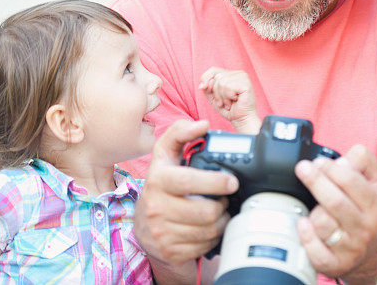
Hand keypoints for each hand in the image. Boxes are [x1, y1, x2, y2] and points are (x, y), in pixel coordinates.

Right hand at [135, 119, 238, 266]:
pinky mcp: (170, 252)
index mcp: (158, 179)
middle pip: (205, 212)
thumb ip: (181, 132)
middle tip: (227, 197)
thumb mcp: (165, 154)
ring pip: (208, 231)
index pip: (187, 181)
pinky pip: (204, 246)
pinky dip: (214, 237)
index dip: (214, 181)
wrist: (144, 226)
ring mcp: (162, 232)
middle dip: (224, 205)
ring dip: (222, 221)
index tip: (232, 181)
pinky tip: (211, 227)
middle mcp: (156, 207)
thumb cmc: (163, 183)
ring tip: (221, 211)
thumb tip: (202, 124)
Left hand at [199, 67, 260, 133]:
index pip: (213, 70)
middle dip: (216, 93)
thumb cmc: (229, 109)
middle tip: (223, 102)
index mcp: (230, 74)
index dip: (205, 78)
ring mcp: (243, 77)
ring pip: (222, 82)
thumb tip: (203, 84)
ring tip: (229, 102)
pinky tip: (235, 101)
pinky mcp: (246, 84)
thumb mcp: (213, 98)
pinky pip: (229, 87)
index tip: (202, 88)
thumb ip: (207, 88)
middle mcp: (238, 73)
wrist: (241, 120)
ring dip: (223, 97)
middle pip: (217, 78)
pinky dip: (228, 97)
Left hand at [294, 145, 376, 281]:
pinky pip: (316, 251)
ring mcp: (351, 247)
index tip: (318, 162)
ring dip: (312, 211)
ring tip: (314, 207)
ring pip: (323, 224)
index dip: (331, 168)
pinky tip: (304, 224)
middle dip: (315, 181)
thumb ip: (363, 161)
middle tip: (302, 169)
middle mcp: (365, 227)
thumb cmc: (369, 210)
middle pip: (335, 202)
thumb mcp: (376, 182)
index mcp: (376, 204)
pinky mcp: (337, 264)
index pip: (352, 181)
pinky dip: (306, 236)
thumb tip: (340, 159)